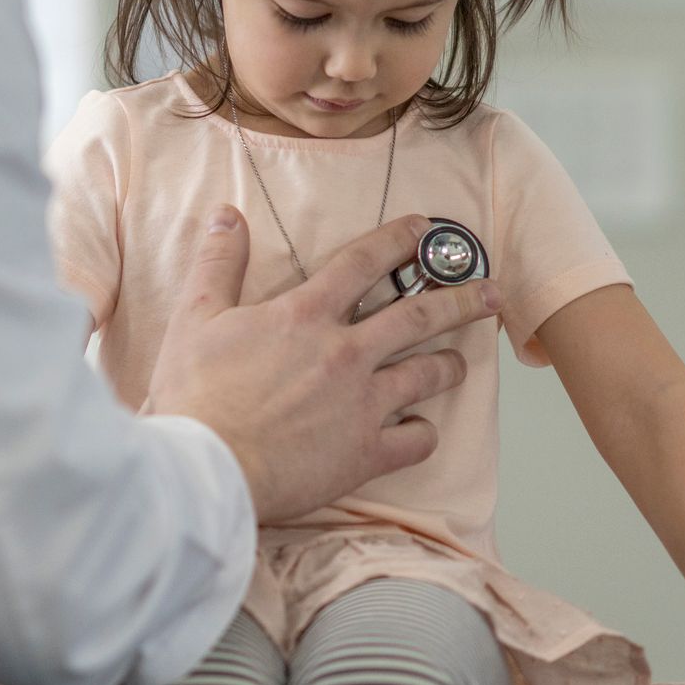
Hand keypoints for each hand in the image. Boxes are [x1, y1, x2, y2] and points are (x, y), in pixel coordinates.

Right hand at [145, 207, 500, 523]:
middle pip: (419, 315)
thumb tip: (227, 214)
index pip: (364, 261)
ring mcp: (362, 403)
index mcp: (306, 314)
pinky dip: (423, 434)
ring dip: (449, 364)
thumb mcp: (196, 317)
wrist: (202, 470)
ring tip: (459, 362)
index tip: (423, 228)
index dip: (398, 238)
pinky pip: (416, 441)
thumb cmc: (195, 396)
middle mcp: (345, 351)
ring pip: (428, 374)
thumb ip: (218, 262)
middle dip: (460, 299)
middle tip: (489, 292)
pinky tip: (420, 431)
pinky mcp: (365, 453)